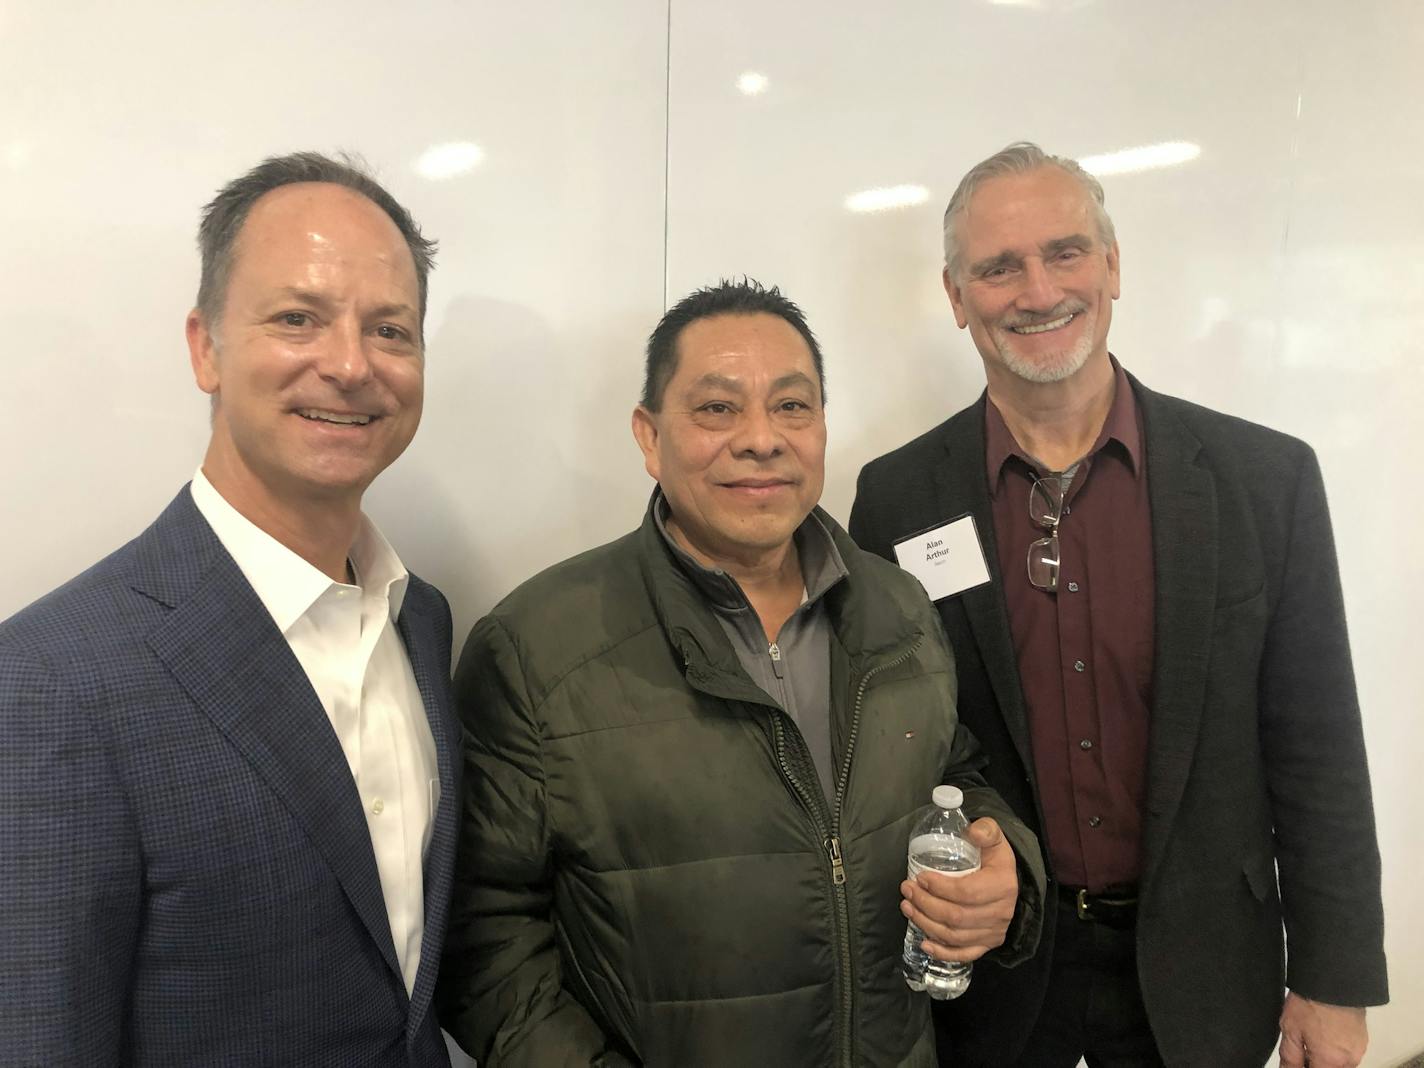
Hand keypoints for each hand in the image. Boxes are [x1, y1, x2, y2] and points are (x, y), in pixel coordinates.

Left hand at [900, 816, 1017, 962]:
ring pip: (954, 936)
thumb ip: (985, 829)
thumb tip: (974, 832)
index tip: (920, 878)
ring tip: (907, 907)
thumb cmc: (993, 856)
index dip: (939, 888)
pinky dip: (942, 952)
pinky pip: (964, 954)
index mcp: (1003, 885)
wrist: (1007, 879)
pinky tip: (924, 943)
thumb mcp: (993, 836)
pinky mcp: (987, 944)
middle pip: (956, 917)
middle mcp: (1001, 913)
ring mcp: (994, 932)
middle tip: (907, 890)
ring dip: (926, 923)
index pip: (966, 893)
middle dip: (925, 904)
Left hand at [1278, 992, 1367, 1067]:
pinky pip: (1348, 1052)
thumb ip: (1290, 1058)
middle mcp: (1349, 1060)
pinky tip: (1324, 1031)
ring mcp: (1358, 1049)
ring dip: (1326, 1057)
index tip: (1298, 1058)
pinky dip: (1336, 1048)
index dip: (1303, 1067)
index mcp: (1330, 1062)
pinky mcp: (1362, 1038)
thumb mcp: (1290, 1030)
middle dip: (1315, 1062)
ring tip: (1313, 1035)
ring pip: (1340, 1063)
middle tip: (1303, 1047)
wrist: (1334, 979)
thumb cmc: (1312, 1001)